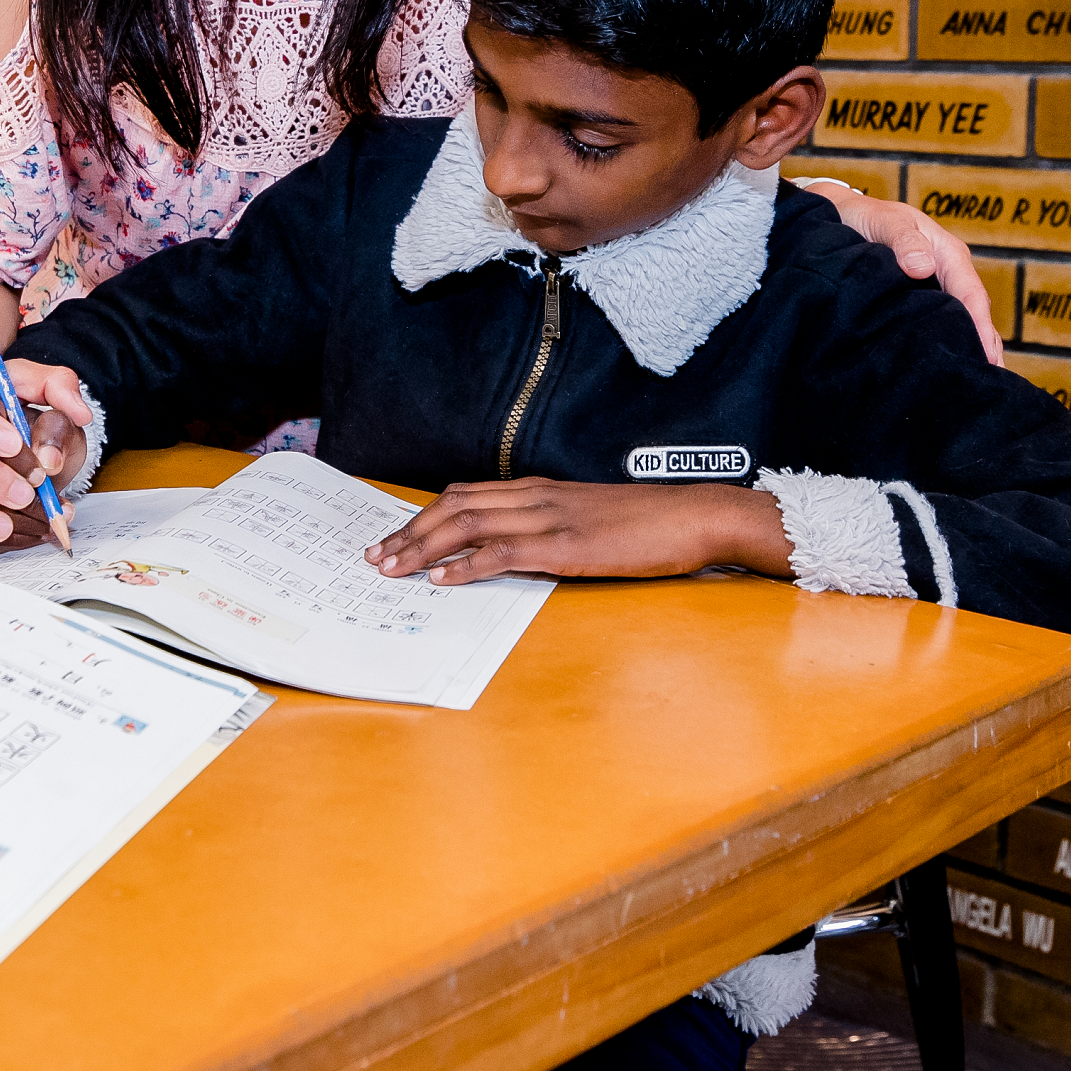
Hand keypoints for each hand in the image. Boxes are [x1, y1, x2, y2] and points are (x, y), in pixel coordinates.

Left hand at [365, 480, 793, 585]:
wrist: (693, 516)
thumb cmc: (648, 524)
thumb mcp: (589, 519)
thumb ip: (549, 528)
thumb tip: (513, 552)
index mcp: (540, 489)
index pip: (465, 495)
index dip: (424, 515)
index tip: (394, 537)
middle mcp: (536, 497)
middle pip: (454, 505)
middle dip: (409, 532)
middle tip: (376, 556)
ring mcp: (550, 519)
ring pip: (468, 524)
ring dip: (424, 548)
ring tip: (393, 569)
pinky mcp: (566, 546)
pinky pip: (504, 553)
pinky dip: (466, 566)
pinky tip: (444, 581)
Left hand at [799, 183, 1002, 364]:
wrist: (840, 215)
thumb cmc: (864, 216)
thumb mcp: (886, 221)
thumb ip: (904, 241)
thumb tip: (923, 267)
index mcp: (948, 254)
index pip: (971, 295)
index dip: (981, 327)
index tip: (987, 358)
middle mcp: (947, 273)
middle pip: (972, 314)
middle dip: (983, 346)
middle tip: (986, 383)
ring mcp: (934, 287)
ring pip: (957, 321)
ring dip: (967, 348)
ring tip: (973, 384)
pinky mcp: (917, 299)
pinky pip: (936, 322)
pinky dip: (945, 342)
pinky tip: (943, 365)